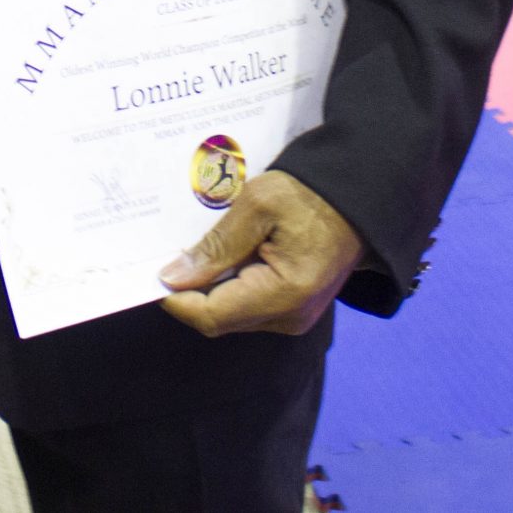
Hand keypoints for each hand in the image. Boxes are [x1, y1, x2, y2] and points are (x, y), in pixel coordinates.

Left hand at [157, 171, 363, 337]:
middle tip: (170, 253)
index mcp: (283, 295)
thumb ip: (216, 246)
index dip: (176, 298)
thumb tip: (174, 277)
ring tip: (198, 248)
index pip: (211, 316)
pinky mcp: (295, 308)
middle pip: (219, 318)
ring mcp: (295, 317)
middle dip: (191, 290)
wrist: (360, 197)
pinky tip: (224, 255)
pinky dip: (230, 284)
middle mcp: (290, 317)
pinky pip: (249, 305)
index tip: (153, 271)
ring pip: (232, 313)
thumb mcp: (257, 206)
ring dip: (211, 285)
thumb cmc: (311, 194)